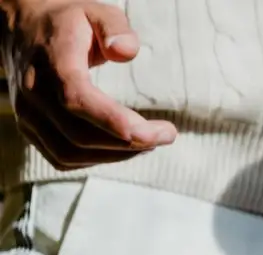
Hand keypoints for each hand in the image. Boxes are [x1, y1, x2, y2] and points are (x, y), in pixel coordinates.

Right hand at [1, 0, 176, 169]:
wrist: (24, 28)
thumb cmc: (69, 22)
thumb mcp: (95, 11)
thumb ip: (115, 27)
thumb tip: (127, 51)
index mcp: (52, 62)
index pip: (77, 99)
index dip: (114, 122)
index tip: (155, 133)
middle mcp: (34, 92)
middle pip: (79, 134)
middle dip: (129, 143)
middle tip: (166, 135)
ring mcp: (28, 115)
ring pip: (71, 153)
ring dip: (116, 155)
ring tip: (150, 142)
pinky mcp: (30, 129)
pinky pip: (62, 158)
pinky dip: (96, 160)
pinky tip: (123, 149)